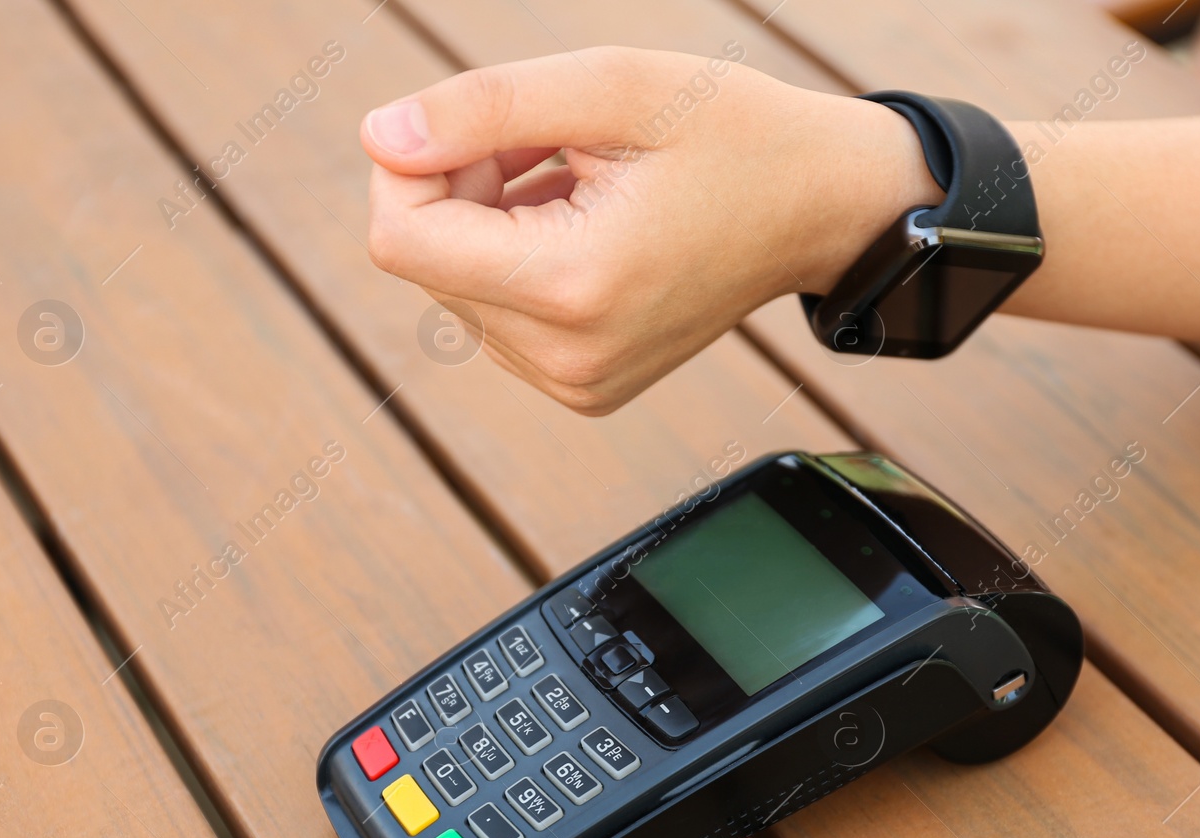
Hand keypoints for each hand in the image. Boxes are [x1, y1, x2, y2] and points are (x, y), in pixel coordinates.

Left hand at [360, 46, 936, 413]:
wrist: (822, 208)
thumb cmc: (732, 133)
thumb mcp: (612, 87)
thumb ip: (481, 107)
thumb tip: (377, 138)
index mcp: (572, 288)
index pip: (399, 238)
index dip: (411, 166)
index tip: (476, 125)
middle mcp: (566, 358)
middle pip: (425, 261)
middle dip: (460, 188)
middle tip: (550, 146)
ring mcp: (576, 385)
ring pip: (455, 289)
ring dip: (490, 221)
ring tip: (580, 185)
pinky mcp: (583, 389)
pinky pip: (497, 318)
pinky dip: (518, 260)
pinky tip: (585, 226)